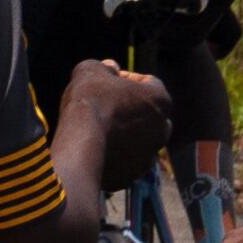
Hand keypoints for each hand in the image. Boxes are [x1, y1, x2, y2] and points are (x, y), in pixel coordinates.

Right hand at [59, 58, 173, 192]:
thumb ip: (103, 67)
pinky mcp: (133, 175)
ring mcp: (149, 155)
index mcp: (160, 100)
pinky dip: (116, 156)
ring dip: (126, 135)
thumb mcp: (90, 71)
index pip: (149, 83)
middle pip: (150, 115)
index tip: (110, 80)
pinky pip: (126, 162)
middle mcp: (162, 129)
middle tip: (108, 106)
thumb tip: (110, 68)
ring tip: (101, 130)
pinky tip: (97, 149)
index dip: (128, 78)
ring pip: (140, 141)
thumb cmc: (90, 103)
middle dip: (133, 109)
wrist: (80, 146)